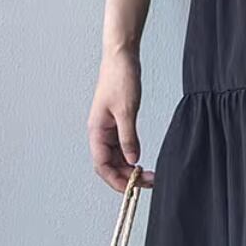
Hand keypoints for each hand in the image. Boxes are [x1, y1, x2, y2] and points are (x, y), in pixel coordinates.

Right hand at [87, 47, 154, 191]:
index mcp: (96, 130)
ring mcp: (108, 128)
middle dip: (126, 176)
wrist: (121, 57)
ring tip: (149, 174)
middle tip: (149, 182)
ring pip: (116, 157)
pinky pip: (122, 146)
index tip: (133, 188)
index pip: (102, 165)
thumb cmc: (120, 78)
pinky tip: (142, 160)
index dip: (116, 180)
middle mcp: (100, 132)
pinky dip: (131, 155)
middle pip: (109, 164)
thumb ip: (128, 137)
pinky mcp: (117, 122)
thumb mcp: (127, 110)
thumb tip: (132, 161)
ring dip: (130, 168)